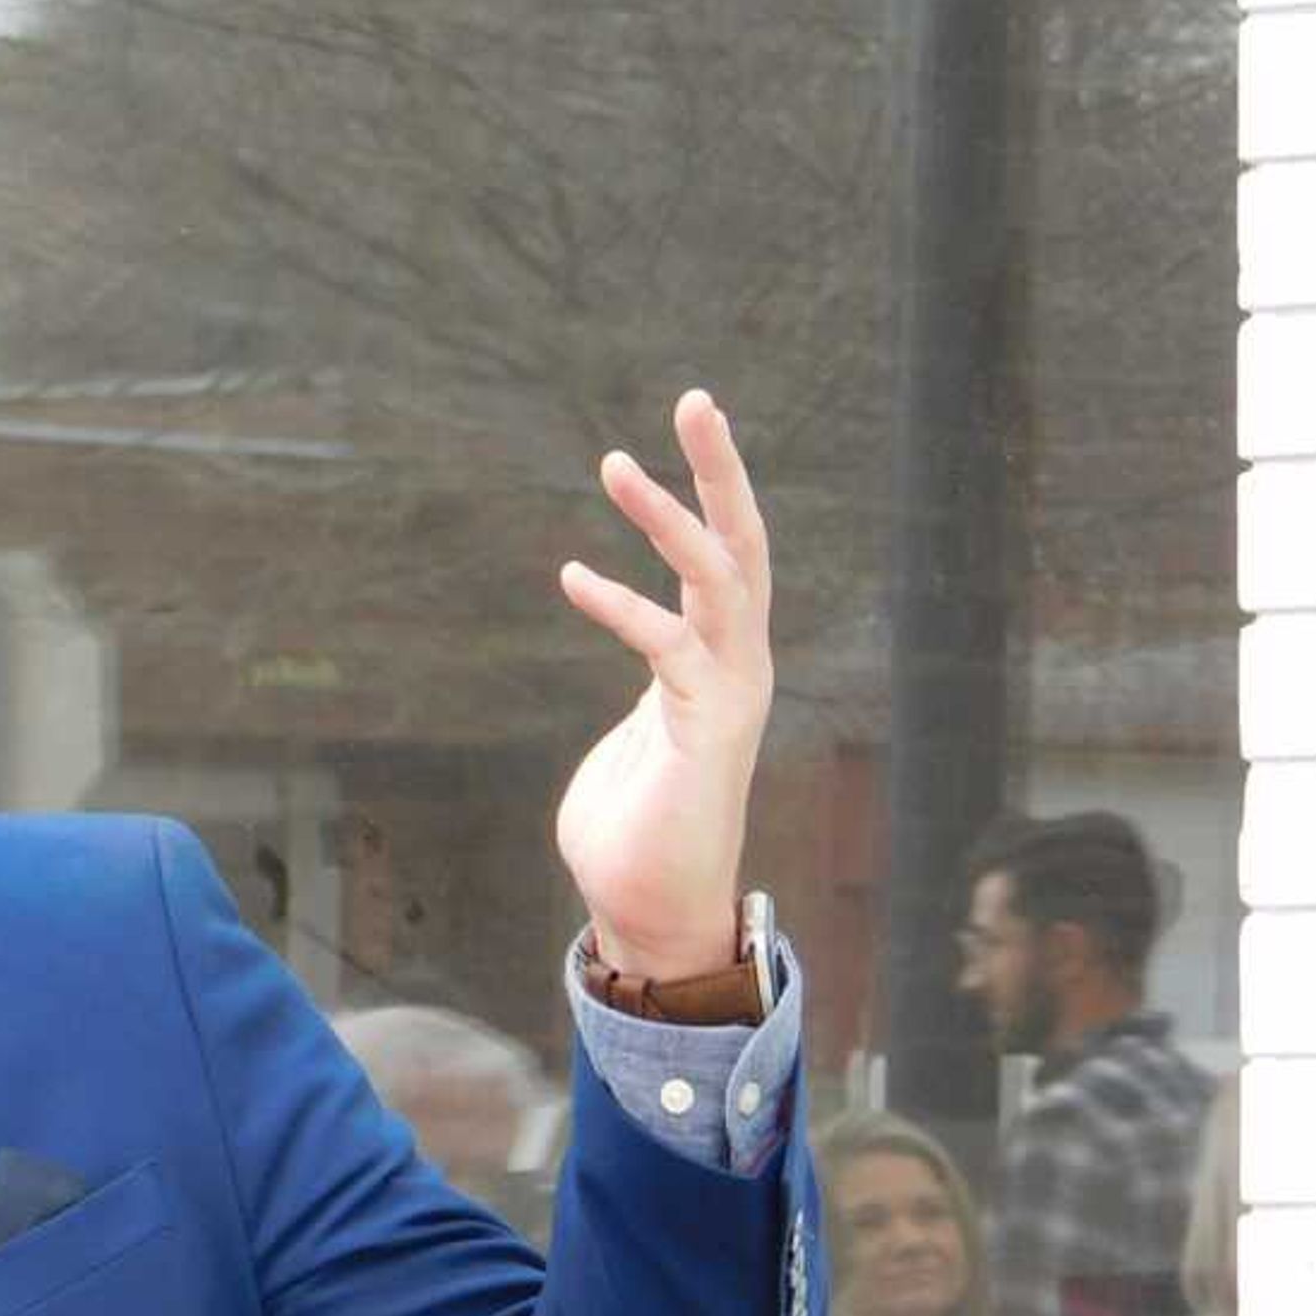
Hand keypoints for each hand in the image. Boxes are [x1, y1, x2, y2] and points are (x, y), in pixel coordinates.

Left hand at [555, 389, 777, 982]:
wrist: (653, 917)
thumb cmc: (633, 839)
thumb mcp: (631, 746)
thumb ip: (642, 702)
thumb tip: (638, 691)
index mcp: (719, 665)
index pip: (724, 560)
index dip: (704, 496)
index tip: (668, 437)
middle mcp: (739, 668)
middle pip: (744, 545)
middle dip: (720, 471)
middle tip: (696, 398)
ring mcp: (730, 695)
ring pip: (721, 579)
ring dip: (673, 516)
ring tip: (617, 460)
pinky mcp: (707, 728)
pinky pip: (668, 646)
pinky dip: (623, 605)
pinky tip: (572, 575)